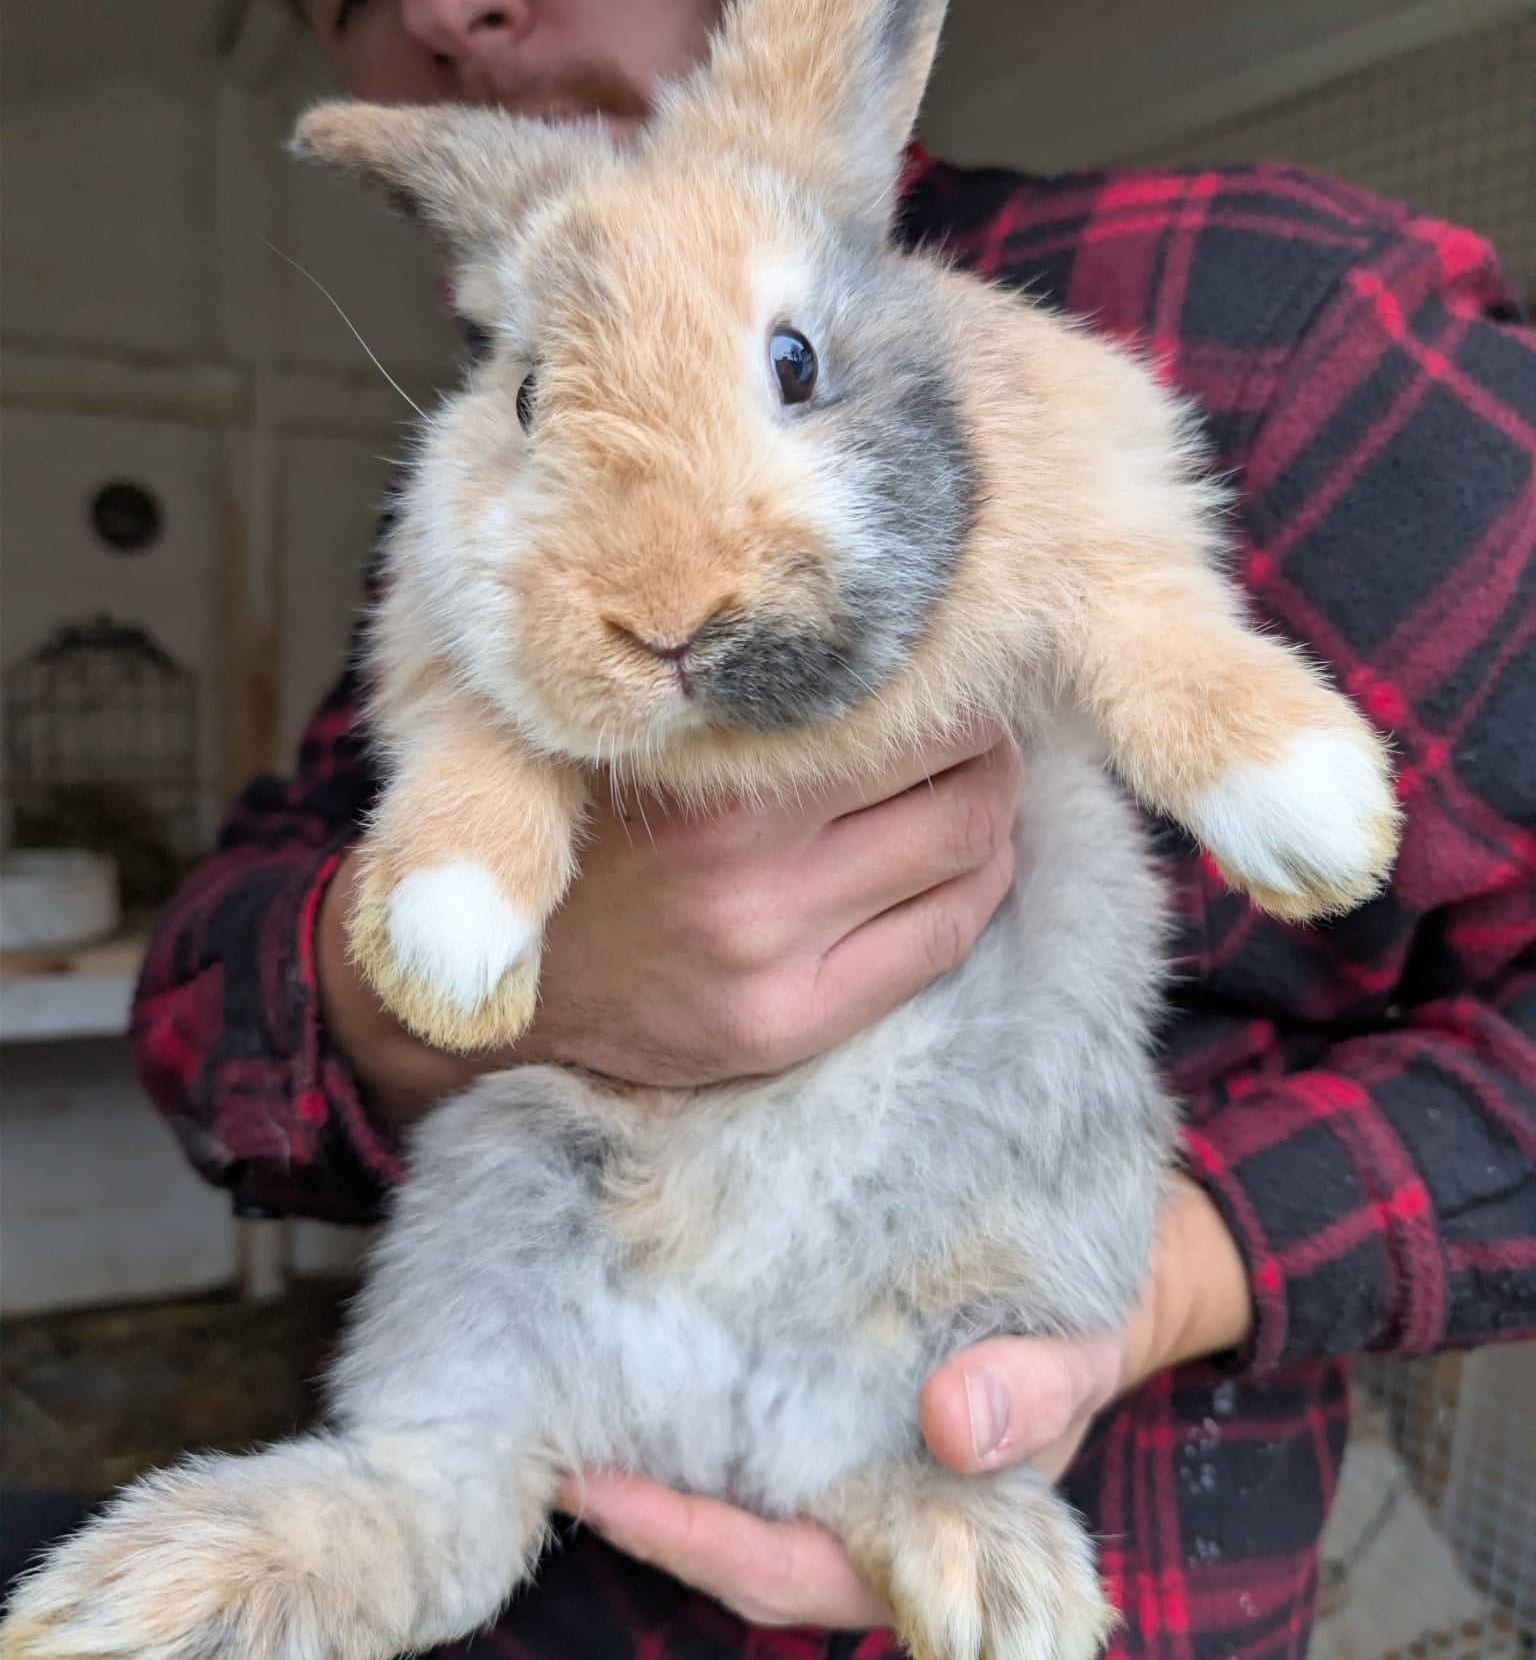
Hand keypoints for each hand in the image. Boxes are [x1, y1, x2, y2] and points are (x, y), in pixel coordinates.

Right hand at [318, 728, 1021, 1124]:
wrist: (473, 992)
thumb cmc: (566, 836)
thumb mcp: (622, 738)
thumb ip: (728, 694)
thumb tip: (867, 632)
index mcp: (701, 779)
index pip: (897, 704)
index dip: (950, 675)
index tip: (952, 660)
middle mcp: (741, 874)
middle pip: (958, 783)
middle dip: (991, 745)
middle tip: (982, 723)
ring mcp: (770, 960)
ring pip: (967, 861)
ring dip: (993, 815)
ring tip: (975, 787)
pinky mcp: (784, 1027)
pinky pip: (938, 943)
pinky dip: (973, 890)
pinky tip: (960, 865)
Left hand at [555, 1176, 1252, 1626]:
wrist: (1115, 1287)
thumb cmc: (1093, 1332)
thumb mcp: (1082, 1356)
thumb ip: (1033, 1390)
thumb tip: (955, 1423)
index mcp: (924, 1539)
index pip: (786, 1572)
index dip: (694, 1543)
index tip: (604, 1492)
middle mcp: (864, 1523)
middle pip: (728, 1551)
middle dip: (637, 1511)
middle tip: (542, 1446)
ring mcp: (840, 1477)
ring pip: (724, 1503)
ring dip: (644, 1468)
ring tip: (556, 1401)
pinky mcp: (821, 1418)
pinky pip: (739, 1446)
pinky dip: (681, 1422)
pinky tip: (622, 1357)